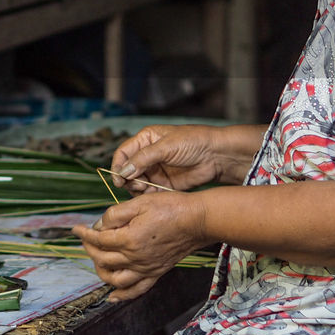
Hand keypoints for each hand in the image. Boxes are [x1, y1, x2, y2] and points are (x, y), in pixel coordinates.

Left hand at [72, 192, 208, 301]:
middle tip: (87, 238)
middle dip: (90, 249)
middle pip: (103, 259)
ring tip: (97, 260)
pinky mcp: (156, 273)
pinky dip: (122, 295)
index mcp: (129, 240)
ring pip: (115, 279)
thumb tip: (99, 225)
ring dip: (101, 271)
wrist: (198, 220)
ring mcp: (146, 268)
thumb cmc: (171, 207)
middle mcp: (136, 258)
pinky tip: (113, 296)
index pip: (98, 240)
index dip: (84, 234)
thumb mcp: (139, 202)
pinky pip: (136, 290)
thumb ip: (115, 214)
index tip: (76, 229)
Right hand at [111, 124, 260, 194]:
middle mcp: (148, 155)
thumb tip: (124, 171)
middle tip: (136, 184)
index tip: (118, 178)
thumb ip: (143, 159)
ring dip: (137, 188)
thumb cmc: (194, 142)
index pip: (123, 153)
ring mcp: (155, 170)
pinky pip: (149, 191)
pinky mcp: (164, 183)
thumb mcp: (166, 146)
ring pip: (136, 182)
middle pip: (127, 170)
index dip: (118, 165)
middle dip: (128, 179)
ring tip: (146, 188)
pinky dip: (148, 194)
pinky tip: (154, 193)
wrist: (217, 156)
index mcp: (145, 140)